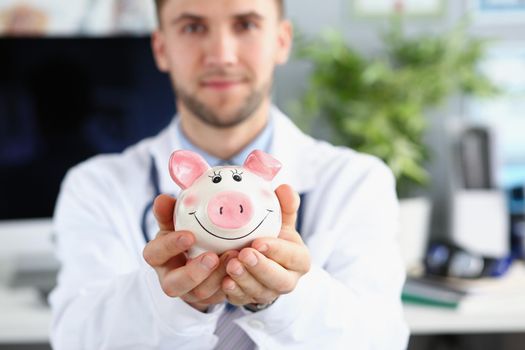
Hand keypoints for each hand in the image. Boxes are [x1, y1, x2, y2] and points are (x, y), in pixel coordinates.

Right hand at [143, 194, 235, 311]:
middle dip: (193, 272)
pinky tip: (242, 267)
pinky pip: (219, 295)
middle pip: (173, 285)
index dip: (170, 246)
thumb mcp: (176, 222)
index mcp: (159, 257)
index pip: (155, 254)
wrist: (201, 253)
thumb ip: (169, 212)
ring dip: (217, 276)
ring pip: (200, 292)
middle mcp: (170, 278)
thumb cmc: (186, 233)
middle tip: (212, 256)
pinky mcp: (209, 297)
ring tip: (233, 257)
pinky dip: (231, 282)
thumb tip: (162, 199)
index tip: (189, 236)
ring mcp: (190, 291)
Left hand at [222, 184, 310, 306]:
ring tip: (229, 265)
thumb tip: (284, 187)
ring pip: (259, 291)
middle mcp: (288, 280)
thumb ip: (285, 206)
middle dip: (260, 268)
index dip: (277, 251)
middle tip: (243, 254)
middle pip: (279, 280)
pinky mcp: (251, 300)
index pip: (293, 257)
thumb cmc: (273, 236)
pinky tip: (224, 281)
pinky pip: (242, 299)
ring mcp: (269, 293)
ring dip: (244, 279)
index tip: (258, 241)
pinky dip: (234, 292)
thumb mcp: (281, 221)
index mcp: (299, 260)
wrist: (263, 259)